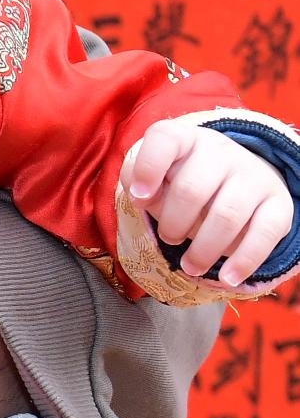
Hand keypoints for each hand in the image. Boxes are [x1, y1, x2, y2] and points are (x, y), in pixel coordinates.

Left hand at [128, 121, 293, 286]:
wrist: (241, 182)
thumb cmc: (185, 181)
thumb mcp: (158, 176)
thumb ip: (138, 181)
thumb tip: (141, 195)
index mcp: (186, 139)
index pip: (165, 139)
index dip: (148, 168)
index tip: (139, 198)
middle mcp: (222, 152)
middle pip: (191, 189)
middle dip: (173, 223)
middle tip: (168, 238)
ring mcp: (254, 176)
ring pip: (226, 216)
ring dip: (203, 250)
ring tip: (189, 266)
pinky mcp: (279, 204)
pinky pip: (264, 234)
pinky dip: (243, 261)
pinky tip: (227, 278)